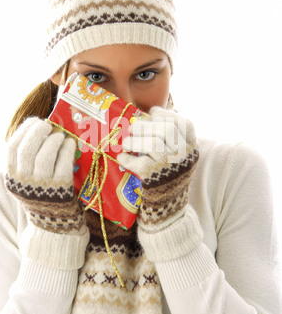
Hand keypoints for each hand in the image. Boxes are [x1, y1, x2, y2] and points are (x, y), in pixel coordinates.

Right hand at [5, 117, 85, 235]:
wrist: (55, 224)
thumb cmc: (42, 194)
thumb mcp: (27, 180)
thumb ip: (28, 159)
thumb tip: (40, 129)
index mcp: (13, 177)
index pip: (13, 147)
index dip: (24, 130)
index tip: (34, 122)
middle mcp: (25, 181)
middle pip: (27, 149)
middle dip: (39, 132)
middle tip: (48, 125)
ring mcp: (43, 186)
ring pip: (44, 155)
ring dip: (54, 140)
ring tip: (60, 136)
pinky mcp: (61, 188)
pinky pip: (63, 163)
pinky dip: (67, 149)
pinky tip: (70, 144)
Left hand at [117, 107, 198, 229]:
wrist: (169, 202)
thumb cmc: (169, 169)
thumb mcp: (178, 150)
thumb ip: (169, 132)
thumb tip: (152, 111)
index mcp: (191, 146)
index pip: (183, 123)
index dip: (167, 115)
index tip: (154, 114)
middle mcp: (184, 155)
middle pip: (166, 131)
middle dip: (145, 126)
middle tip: (132, 128)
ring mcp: (170, 167)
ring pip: (153, 145)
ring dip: (134, 141)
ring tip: (125, 142)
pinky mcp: (155, 178)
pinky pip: (139, 163)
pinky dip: (127, 159)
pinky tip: (122, 157)